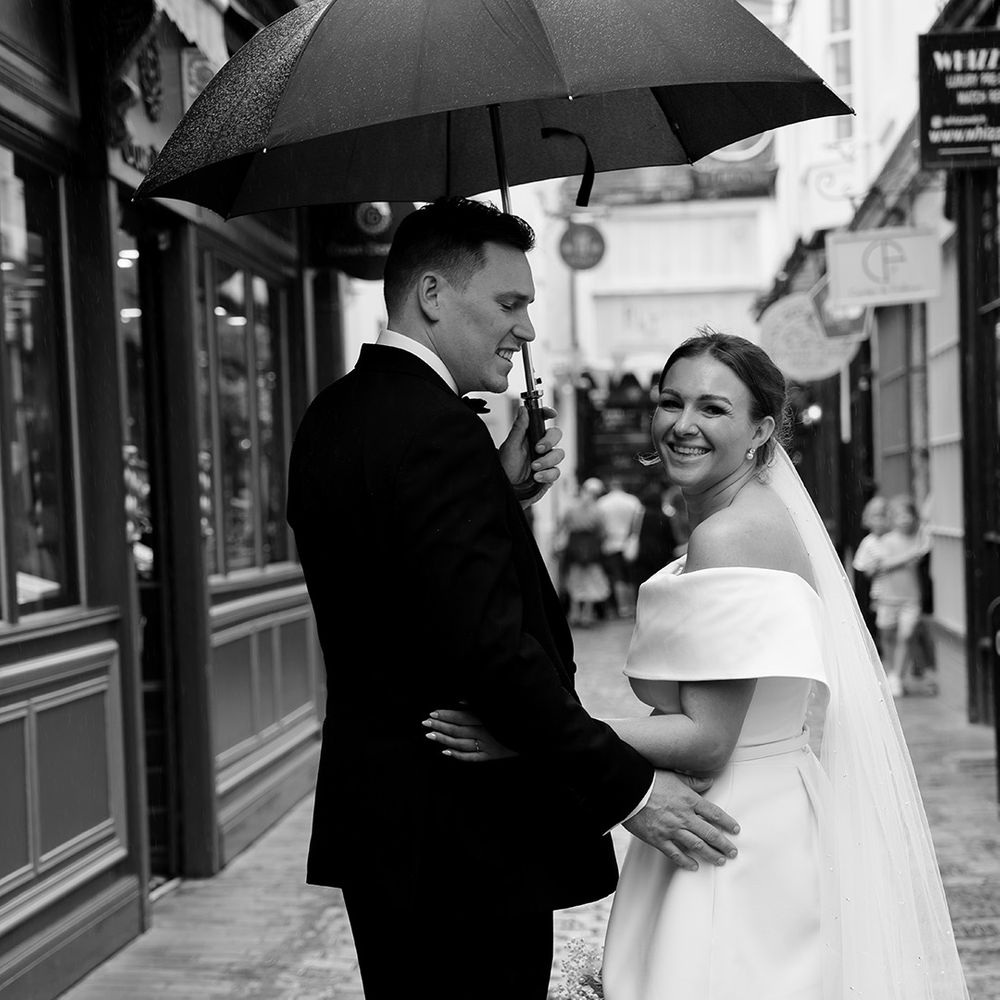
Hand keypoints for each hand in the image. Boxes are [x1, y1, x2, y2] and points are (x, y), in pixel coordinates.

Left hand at [422, 708, 517, 760]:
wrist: (534, 733)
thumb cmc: (514, 718)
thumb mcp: (498, 707)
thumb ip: (479, 704)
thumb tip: (460, 702)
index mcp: (486, 718)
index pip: (461, 716)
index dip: (446, 714)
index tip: (432, 712)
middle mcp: (484, 732)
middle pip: (457, 729)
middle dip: (440, 725)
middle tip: (425, 723)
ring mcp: (486, 746)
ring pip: (460, 743)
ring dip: (444, 739)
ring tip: (430, 735)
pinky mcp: (491, 756)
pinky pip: (471, 758)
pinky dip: (458, 755)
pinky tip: (445, 752)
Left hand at [498, 406, 563, 505]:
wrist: (507, 492)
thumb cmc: (505, 469)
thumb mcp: (510, 447)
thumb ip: (519, 428)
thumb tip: (523, 409)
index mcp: (529, 436)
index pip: (541, 420)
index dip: (548, 413)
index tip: (551, 413)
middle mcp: (539, 446)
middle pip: (556, 434)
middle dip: (549, 441)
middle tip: (538, 449)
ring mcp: (546, 460)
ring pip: (559, 453)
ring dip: (547, 460)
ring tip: (534, 468)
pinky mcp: (549, 475)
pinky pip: (557, 471)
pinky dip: (547, 474)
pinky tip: (537, 478)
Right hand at [623, 770, 739, 870]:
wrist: (628, 789)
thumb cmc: (649, 780)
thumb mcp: (674, 776)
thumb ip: (693, 781)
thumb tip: (709, 781)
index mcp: (689, 800)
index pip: (714, 814)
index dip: (728, 823)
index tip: (735, 829)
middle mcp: (684, 817)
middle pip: (710, 833)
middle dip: (724, 844)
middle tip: (733, 851)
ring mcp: (672, 829)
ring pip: (697, 846)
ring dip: (711, 854)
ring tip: (720, 860)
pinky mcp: (658, 839)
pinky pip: (675, 854)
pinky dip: (686, 862)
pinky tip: (694, 866)